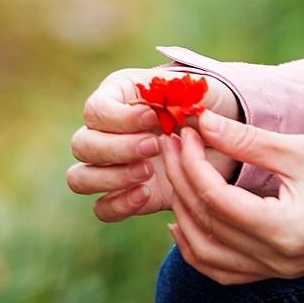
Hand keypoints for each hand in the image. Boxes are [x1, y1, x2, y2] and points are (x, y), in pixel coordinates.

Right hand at [67, 64, 236, 220]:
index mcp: (117, 98)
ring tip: (149, 172)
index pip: (95, 110)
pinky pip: (102, 208)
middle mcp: (105, 133)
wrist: (224, 140)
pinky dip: (119, 205)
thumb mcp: (198, 94)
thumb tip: (162, 110)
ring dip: (111, 177)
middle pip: (81, 145)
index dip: (120, 118)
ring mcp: (112, 167)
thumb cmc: (207, 107)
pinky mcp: (124, 195)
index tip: (153, 118)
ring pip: (79, 178)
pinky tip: (147, 194)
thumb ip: (180, 95)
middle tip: (154, 146)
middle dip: (117, 148)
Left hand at [165, 110, 303, 283]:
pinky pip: (221, 271)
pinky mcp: (273, 273)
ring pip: (206, 255)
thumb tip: (201, 121)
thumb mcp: (300, 152)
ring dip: (183, 216)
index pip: (217, 199)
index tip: (185, 133)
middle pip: (206, 225)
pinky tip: (183, 224)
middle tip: (172, 146)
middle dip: (181, 182)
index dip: (193, 163)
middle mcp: (274, 258)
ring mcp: (272, 271)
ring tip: (175, 178)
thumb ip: (247, 140)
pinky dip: (196, 250)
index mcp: (282, 229)